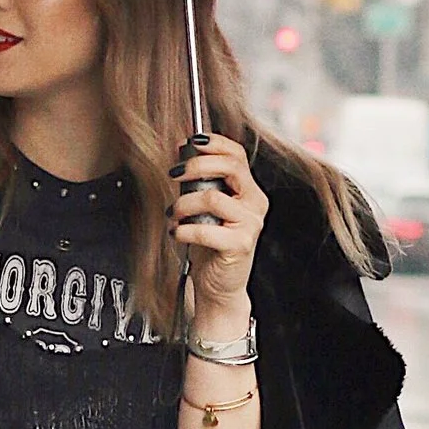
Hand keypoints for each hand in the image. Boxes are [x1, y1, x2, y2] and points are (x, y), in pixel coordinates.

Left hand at [171, 134, 265, 326]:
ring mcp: (250, 224)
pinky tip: (177, 233)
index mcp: (249, 191)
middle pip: (230, 167)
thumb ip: (200, 183)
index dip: (214, 143)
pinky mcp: (240, 244)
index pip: (237, 154)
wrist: (219, 286)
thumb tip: (181, 153)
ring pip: (212, 197)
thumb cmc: (210, 246)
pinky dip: (184, 229)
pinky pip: (206, 228)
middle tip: (174, 173)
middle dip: (197, 165)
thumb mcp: (205, 208)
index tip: (189, 142)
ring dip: (184, 204)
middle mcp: (255, 204)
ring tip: (173, 215)